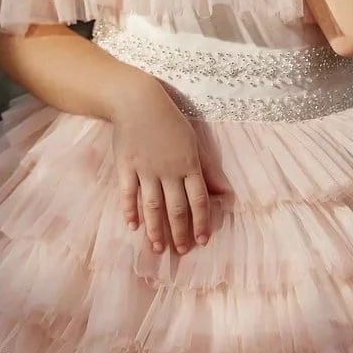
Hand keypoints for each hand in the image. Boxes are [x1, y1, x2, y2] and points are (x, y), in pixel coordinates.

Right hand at [111, 79, 227, 254]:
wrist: (137, 100)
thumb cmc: (170, 120)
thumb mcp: (194, 142)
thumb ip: (209, 169)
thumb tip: (226, 193)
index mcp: (188, 164)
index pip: (198, 199)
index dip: (201, 221)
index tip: (202, 241)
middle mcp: (168, 170)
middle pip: (176, 207)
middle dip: (180, 232)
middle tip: (181, 251)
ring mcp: (145, 169)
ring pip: (153, 205)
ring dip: (156, 229)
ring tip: (157, 248)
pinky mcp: (126, 166)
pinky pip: (128, 193)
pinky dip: (130, 210)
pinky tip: (133, 225)